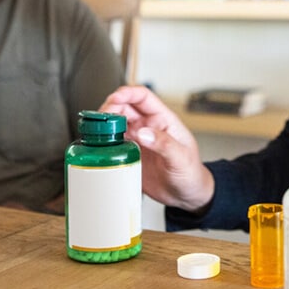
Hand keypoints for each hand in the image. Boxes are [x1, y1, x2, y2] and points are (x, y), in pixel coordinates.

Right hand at [99, 85, 213, 212]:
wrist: (186, 195)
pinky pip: (112, 142)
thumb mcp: (181, 158)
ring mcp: (137, 140)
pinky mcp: (129, 153)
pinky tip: (100, 146)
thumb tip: (143, 132)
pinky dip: (103, 141)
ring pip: (115, 123)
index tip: (115, 98)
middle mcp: (148, 126)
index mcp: (163, 120)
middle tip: (101, 120)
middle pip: (124, 107)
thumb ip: (164, 144)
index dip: (127, 93)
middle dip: (110, 108)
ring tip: (98, 133)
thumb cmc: (191, 173)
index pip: (143, 97)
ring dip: (104, 124)